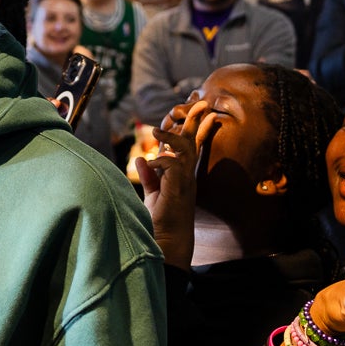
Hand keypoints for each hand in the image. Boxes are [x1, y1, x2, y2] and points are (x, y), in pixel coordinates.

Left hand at [140, 102, 206, 269]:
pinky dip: (162, 160)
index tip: (200, 110)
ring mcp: (185, 182)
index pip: (190, 147)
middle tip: (201, 102)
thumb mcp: (153, 196)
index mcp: (182, 176)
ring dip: (173, 137)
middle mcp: (187, 176)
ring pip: (186, 150)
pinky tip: (151, 163)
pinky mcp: (178, 189)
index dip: (195, 128)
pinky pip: (173, 165)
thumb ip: (150, 177)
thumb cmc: (161, 222)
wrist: (166, 243)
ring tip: (156, 132)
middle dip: (196, 121)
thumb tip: (143, 159)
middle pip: (194, 142)